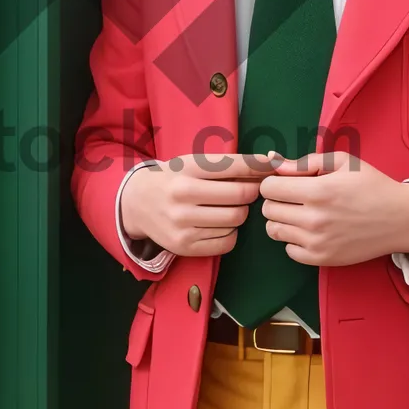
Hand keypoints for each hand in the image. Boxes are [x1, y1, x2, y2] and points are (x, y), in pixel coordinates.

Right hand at [120, 152, 275, 257]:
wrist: (136, 203)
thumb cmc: (172, 178)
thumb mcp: (192, 163)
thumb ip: (227, 164)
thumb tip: (271, 162)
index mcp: (186, 169)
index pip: (233, 166)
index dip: (259, 167)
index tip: (273, 165)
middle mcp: (182, 196)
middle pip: (240, 197)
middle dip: (252, 192)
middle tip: (250, 190)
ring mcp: (183, 224)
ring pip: (236, 220)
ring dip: (240, 213)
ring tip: (230, 207)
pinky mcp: (184, 246)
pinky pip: (227, 242)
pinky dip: (231, 233)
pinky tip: (220, 224)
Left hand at [258, 148, 408, 265]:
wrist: (401, 219)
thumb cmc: (371, 185)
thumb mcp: (342, 162)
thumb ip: (305, 162)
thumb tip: (273, 162)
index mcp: (318, 192)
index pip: (268, 188)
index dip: (273, 182)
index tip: (285, 182)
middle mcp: (314, 219)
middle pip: (268, 210)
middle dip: (276, 200)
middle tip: (293, 197)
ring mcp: (318, 242)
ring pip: (274, 231)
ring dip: (282, 220)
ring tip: (300, 213)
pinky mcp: (323, 259)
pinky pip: (289, 251)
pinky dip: (293, 241)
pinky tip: (308, 231)